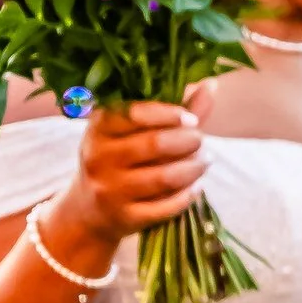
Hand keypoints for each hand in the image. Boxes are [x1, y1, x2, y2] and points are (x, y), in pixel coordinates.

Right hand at [67, 98, 205, 249]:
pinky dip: (187, 196)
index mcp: (99, 127)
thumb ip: (172, 110)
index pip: (135, 113)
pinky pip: (165, 207)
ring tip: (205, 162)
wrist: (90, 211)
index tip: (191, 120)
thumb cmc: (121, 159)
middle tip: (201, 141)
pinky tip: (196, 188)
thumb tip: (211, 85)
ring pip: (164, 177)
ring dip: (193, 168)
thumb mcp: (133, 132)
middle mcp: (98, 157)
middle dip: (188, 141)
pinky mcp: (124, 218)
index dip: (169, 114)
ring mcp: (109, 190)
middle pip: (155, 144)